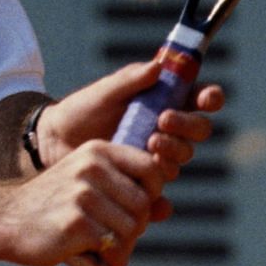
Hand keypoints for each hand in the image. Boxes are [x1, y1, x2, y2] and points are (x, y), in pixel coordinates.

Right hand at [0, 139, 168, 265]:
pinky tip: (87, 261)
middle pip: (144, 205)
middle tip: (111, 240)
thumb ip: (125, 193)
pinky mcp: (75, 223)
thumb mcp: (87, 186)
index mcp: (98, 151)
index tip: (133, 211)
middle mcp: (92, 167)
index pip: (152, 169)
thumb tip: (167, 209)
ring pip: (131, 229)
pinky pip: (113, 250)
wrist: (5, 221)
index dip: (152, 195)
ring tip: (99, 253)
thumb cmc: (53, 207)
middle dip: (133, 229)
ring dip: (120, 250)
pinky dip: (106, 264)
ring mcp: (83, 194)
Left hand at [36, 61, 224, 189]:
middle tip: (164, 119)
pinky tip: (157, 198)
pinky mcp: (144, 181)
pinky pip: (161, 193)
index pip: (200, 98)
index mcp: (165, 100)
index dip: (210, 98)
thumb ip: (130, 79)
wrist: (55, 142)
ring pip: (182, 157)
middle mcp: (168, 129)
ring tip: (150, 141)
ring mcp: (157, 155)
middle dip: (187, 125)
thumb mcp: (104, 91)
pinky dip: (162, 199)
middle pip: (198, 130)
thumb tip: (158, 67)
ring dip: (173, 150)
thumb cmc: (83, 109)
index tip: (204, 98)